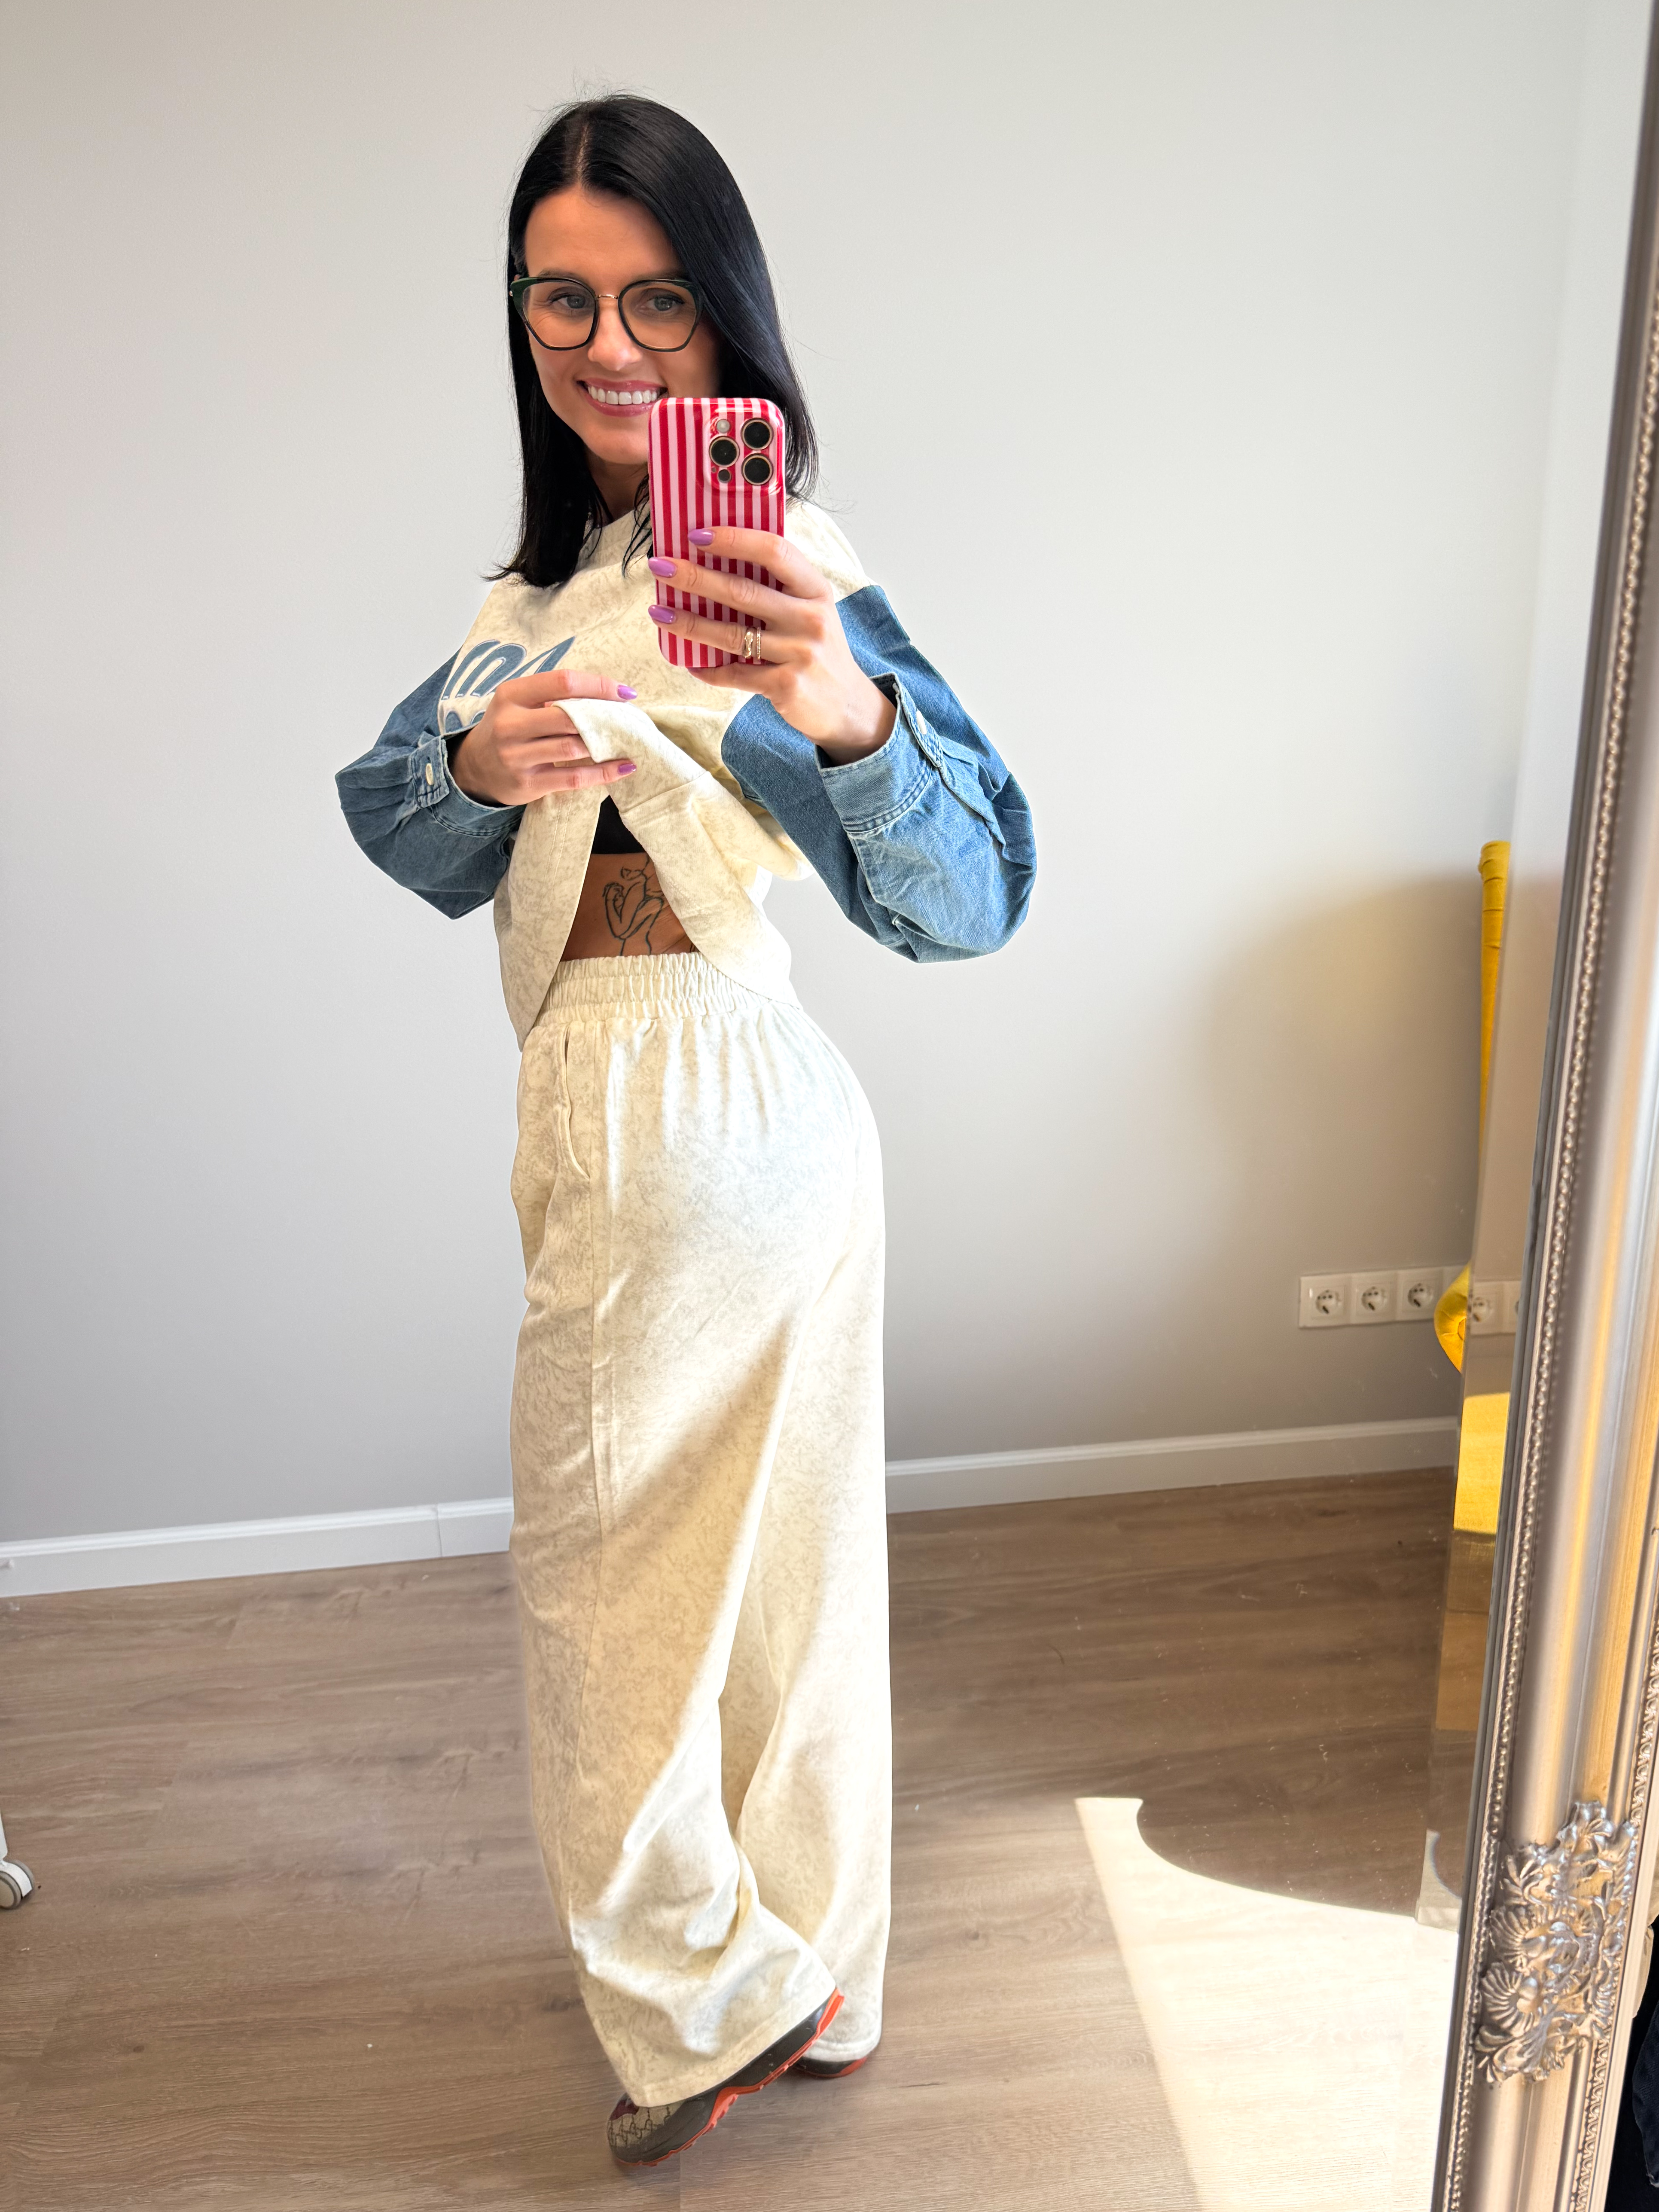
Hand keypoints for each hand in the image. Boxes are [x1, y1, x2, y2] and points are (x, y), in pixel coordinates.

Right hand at [449, 670, 637, 804]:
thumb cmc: (509, 728)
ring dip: (605, 745)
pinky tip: (625, 767)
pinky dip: (604, 773)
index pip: (562, 682)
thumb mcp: (519, 703)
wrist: (475, 767)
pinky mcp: (528, 784)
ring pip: (572, 748)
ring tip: (628, 741)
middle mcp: (511, 724)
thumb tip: (607, 696)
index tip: (625, 692)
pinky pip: (573, 778)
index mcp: (511, 695)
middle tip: (628, 720)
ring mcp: (517, 756)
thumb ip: (553, 696)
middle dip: (604, 717)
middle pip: (569, 716)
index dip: (598, 685)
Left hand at [647, 531, 896, 763]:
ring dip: (689, 623)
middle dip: (695, 577)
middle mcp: (809, 617)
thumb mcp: (810, 610)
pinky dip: (708, 669)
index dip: (733, 539)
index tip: (697, 535)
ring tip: (659, 613)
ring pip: (732, 634)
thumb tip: (717, 563)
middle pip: (742, 591)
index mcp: (815, 589)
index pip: (774, 551)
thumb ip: (777, 587)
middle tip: (661, 568)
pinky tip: (689, 661)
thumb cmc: (818, 649)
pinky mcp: (785, 686)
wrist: (848, 705)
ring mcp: (799, 653)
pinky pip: (735, 674)